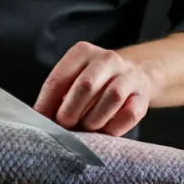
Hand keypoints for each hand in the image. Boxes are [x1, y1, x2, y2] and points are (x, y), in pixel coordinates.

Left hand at [33, 42, 151, 136]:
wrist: (134, 74)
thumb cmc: (95, 82)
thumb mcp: (74, 79)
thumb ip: (58, 96)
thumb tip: (41, 119)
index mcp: (83, 52)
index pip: (59, 78)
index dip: (47, 103)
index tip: (41, 121)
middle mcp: (107, 59)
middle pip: (86, 85)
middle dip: (71, 111)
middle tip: (65, 126)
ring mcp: (128, 76)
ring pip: (112, 98)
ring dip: (94, 119)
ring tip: (86, 128)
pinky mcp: (142, 95)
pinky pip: (130, 113)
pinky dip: (115, 127)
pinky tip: (106, 132)